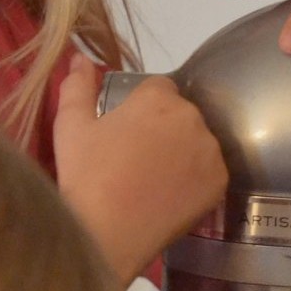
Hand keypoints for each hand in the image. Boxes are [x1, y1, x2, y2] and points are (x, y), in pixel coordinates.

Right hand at [53, 53, 227, 285]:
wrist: (106, 234)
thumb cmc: (86, 177)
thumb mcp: (71, 127)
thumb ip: (76, 86)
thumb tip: (80, 57)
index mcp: (157, 98)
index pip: (159, 89)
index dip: (142, 109)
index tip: (128, 134)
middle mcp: (191, 117)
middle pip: (181, 114)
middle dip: (164, 129)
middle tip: (138, 161)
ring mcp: (209, 151)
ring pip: (198, 142)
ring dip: (183, 153)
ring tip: (154, 181)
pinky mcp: (219, 182)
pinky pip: (210, 171)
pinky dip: (195, 180)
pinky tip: (171, 195)